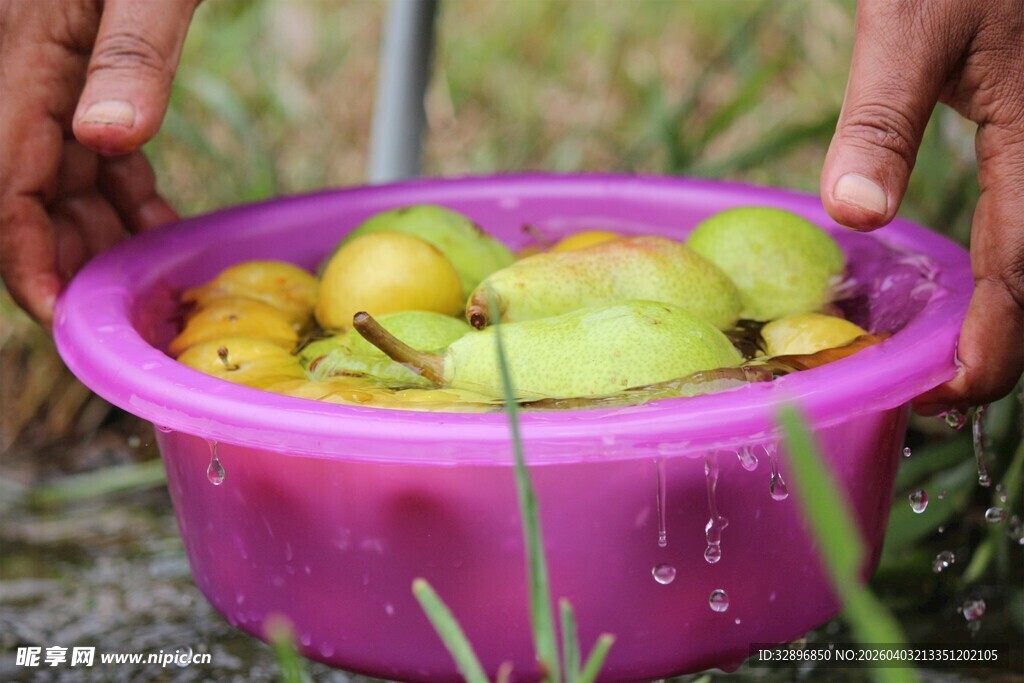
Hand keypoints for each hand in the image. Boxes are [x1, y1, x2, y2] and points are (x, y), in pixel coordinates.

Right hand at [0, 0, 199, 326]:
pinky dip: (119, 187)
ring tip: (145, 272)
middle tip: (120, 301)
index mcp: (26, 48)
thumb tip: (107, 140)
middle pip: (23, 185)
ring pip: (56, 170)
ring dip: (98, 227)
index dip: (25, 255)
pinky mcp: (84, 64)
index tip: (63, 311)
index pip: (3, 179)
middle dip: (65, 252)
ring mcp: (53, 65)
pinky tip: (154, 219)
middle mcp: (26, 63)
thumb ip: (131, 55)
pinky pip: (88, 141)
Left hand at [821, 0, 1023, 412]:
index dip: (991, 347)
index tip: (945, 397)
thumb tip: (852, 214)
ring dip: (1011, 312)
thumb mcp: (911, 29)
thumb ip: (882, 120)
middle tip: (943, 391)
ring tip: (958, 357)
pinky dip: (1012, 266)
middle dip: (1005, 344)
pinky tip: (978, 283)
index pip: (1020, 272)